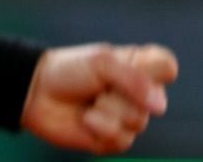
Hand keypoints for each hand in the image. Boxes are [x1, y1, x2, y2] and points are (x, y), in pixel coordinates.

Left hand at [22, 43, 177, 153]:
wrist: (37, 93)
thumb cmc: (68, 71)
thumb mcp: (100, 63)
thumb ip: (134, 79)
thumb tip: (158, 106)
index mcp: (137, 66)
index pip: (166, 65)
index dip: (155, 70)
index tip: (134, 64)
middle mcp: (138, 93)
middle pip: (153, 101)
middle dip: (119, 95)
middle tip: (97, 86)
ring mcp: (127, 117)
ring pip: (137, 122)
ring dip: (107, 111)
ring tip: (90, 102)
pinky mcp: (114, 139)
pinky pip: (122, 140)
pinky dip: (100, 128)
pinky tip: (86, 119)